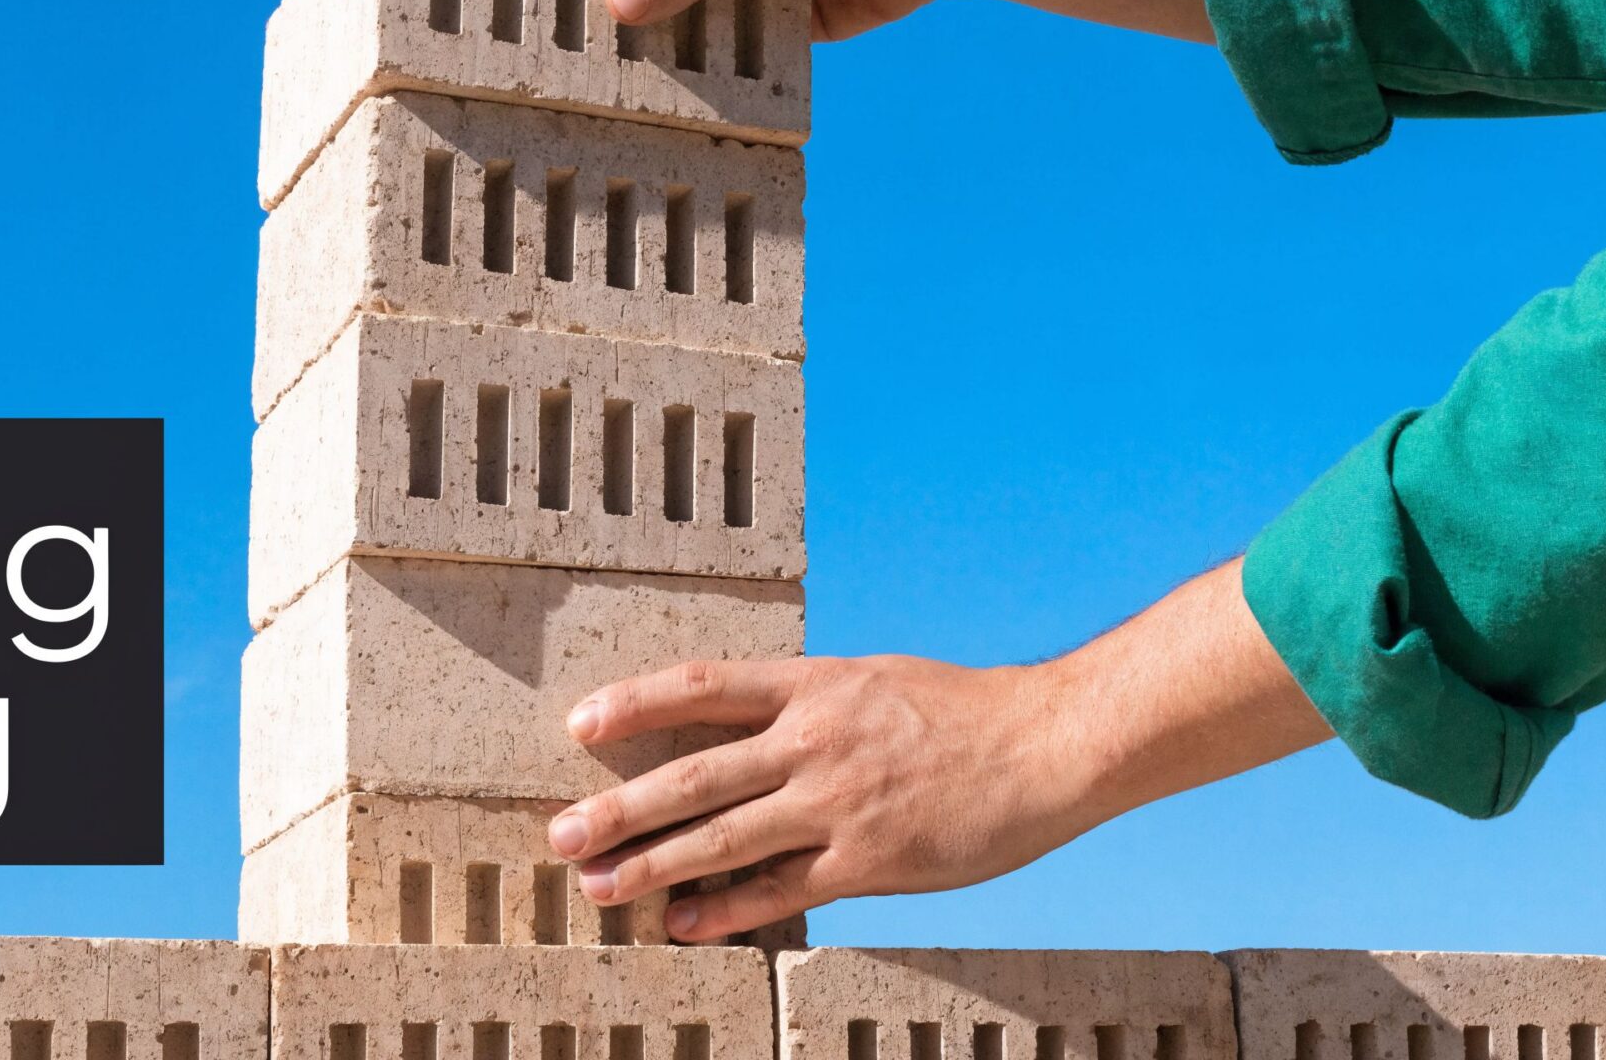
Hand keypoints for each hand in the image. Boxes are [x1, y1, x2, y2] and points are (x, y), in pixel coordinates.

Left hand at [547, 560, 1328, 941]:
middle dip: (618, 807)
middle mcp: (813, 741)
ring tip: (597, 885)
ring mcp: (837, 803)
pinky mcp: (867, 860)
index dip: (634, 703)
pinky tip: (681, 922)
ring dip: (651, 865)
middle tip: (559, 834)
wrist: (1047, 746)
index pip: (702, 687)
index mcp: (814, 686)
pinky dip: (723, 908)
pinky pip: (779, 889)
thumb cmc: (962, 713)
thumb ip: (808, 705)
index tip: (579, 722)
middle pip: (692, 774)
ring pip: (721, 838)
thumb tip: (745, 724)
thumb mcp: (875, 683)